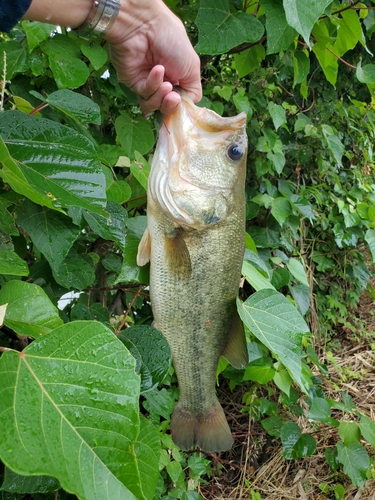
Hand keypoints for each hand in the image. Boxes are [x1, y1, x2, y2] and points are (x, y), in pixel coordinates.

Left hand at [106, 0, 201, 114]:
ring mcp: (146, 82)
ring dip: (161, 98)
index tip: (183, 103)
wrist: (146, 25)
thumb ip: (193, 91)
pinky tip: (157, 71)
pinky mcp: (132, 82)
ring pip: (154, 106)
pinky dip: (152, 84)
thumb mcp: (192, 67)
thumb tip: (187, 108)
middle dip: (170, 106)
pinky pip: (143, 94)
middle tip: (173, 97)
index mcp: (177, 77)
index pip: (179, 102)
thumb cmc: (171, 40)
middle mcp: (161, 82)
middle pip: (165, 108)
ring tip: (166, 85)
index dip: (181, 106)